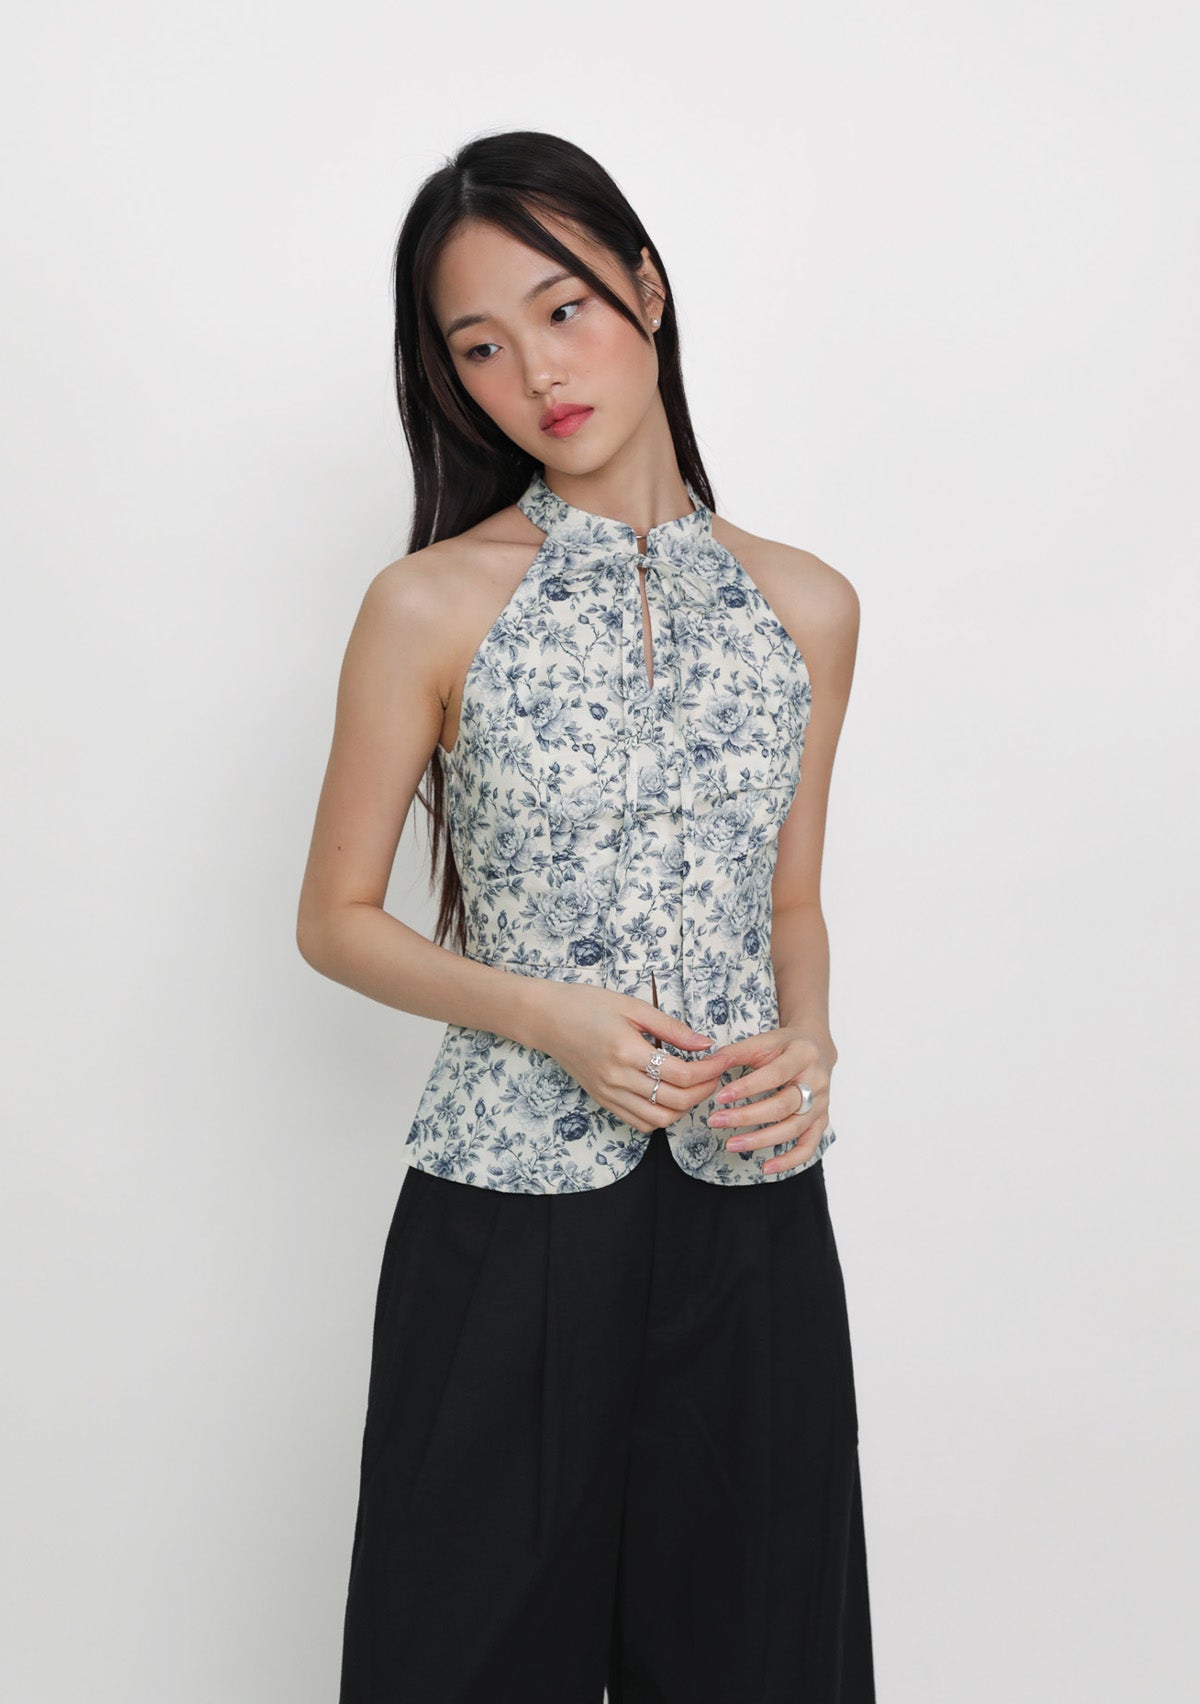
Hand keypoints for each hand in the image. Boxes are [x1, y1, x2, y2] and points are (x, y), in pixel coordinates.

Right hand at [530, 981, 727, 1133]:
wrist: (546, 1019)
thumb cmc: (587, 1004)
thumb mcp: (633, 1006)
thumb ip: (671, 1028)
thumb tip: (706, 1043)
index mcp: (626, 1050)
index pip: (681, 1074)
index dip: (710, 1069)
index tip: (723, 1058)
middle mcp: (617, 1078)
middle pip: (675, 1100)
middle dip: (705, 1089)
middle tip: (716, 1072)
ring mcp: (609, 1093)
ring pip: (660, 1118)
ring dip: (686, 1107)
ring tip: (697, 1086)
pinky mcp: (603, 1100)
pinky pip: (640, 1122)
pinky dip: (662, 1116)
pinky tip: (671, 1098)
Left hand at [703, 1025, 834, 1173]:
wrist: (817, 1049)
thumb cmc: (785, 1046)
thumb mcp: (763, 1041)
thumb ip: (736, 1052)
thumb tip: (707, 1065)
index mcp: (803, 1055)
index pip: (775, 1074)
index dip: (747, 1087)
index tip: (720, 1097)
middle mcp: (817, 1081)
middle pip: (783, 1105)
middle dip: (747, 1116)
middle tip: (717, 1121)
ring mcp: (822, 1103)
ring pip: (794, 1128)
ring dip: (761, 1140)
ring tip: (731, 1144)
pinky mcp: (821, 1121)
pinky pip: (809, 1146)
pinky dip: (789, 1160)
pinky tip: (766, 1167)